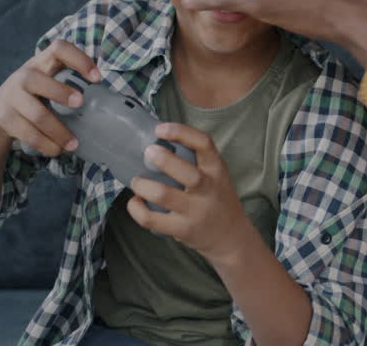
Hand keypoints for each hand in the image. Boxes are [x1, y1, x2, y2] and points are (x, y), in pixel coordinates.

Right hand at [0, 39, 101, 156]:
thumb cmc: (37, 92)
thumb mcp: (49, 78)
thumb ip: (70, 80)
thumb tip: (107, 99)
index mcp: (42, 62)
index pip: (59, 48)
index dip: (79, 59)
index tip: (97, 78)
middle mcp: (24, 76)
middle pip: (38, 81)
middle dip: (61, 93)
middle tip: (81, 103)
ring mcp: (12, 97)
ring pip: (36, 114)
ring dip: (58, 131)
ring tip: (74, 144)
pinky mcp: (5, 118)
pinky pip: (28, 133)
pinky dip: (45, 144)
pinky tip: (57, 150)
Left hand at [125, 122, 250, 264]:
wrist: (231, 237)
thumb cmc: (217, 200)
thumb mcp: (217, 175)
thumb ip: (196, 161)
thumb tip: (157, 141)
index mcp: (217, 170)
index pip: (204, 144)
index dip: (181, 132)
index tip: (160, 129)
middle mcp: (208, 189)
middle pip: (186, 172)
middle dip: (163, 160)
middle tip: (147, 152)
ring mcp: (195, 211)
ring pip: (163, 195)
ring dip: (143, 185)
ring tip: (136, 181)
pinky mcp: (182, 229)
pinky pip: (151, 219)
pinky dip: (136, 209)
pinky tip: (135, 202)